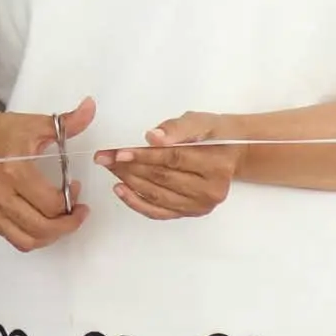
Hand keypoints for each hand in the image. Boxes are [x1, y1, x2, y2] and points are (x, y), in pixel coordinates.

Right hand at [0, 96, 94, 251]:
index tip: (77, 189)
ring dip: (51, 236)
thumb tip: (91, 107)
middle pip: (43, 227)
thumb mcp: (33, 124)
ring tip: (61, 222)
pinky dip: (32, 237)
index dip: (72, 201)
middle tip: (77, 213)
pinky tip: (41, 223)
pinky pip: (14, 240)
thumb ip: (67, 122)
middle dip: (68, 224)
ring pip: (28, 241)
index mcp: (13, 169)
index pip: (52, 203)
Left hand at [95, 110, 246, 219]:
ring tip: (110, 168)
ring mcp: (200, 206)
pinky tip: (120, 189)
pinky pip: (159, 212)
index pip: (173, 160)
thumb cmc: (214, 134)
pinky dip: (137, 202)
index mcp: (216, 166)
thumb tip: (153, 137)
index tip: (119, 152)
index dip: (144, 156)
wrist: (230, 155)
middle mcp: (211, 191)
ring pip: (158, 196)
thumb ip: (177, 128)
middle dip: (130, 167)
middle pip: (162, 179)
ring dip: (129, 182)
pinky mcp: (190, 213)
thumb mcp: (200, 122)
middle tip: (105, 157)